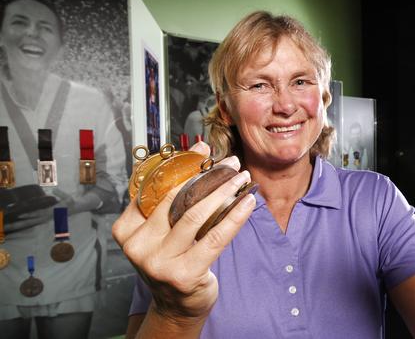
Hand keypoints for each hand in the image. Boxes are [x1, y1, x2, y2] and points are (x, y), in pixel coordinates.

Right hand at [112, 142, 254, 320]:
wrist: (176, 305)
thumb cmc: (172, 260)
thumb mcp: (163, 229)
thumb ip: (172, 196)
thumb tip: (199, 152)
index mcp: (127, 229)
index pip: (154, 188)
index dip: (181, 165)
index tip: (203, 150)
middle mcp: (138, 246)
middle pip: (176, 199)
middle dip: (208, 176)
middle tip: (230, 162)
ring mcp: (159, 262)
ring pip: (196, 214)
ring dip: (224, 191)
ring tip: (241, 177)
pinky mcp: (184, 273)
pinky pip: (215, 236)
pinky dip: (235, 216)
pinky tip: (248, 202)